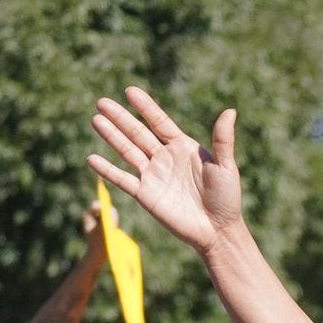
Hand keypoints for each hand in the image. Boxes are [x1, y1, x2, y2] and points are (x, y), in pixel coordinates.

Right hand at [89, 85, 243, 257]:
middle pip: (137, 133)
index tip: (130, 91)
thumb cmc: (226, 198)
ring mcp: (153, 176)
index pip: (159, 122)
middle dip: (120, 118)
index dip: (145, 107)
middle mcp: (164, 158)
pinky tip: (91, 159)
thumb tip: (231, 111)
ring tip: (95, 120)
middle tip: (101, 102)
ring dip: (111, 136)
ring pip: (127, 151)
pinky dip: (108, 170)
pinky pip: (123, 180)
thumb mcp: (225, 166)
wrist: (218, 230)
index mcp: (181, 147)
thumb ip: (223, 139)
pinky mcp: (146, 195)